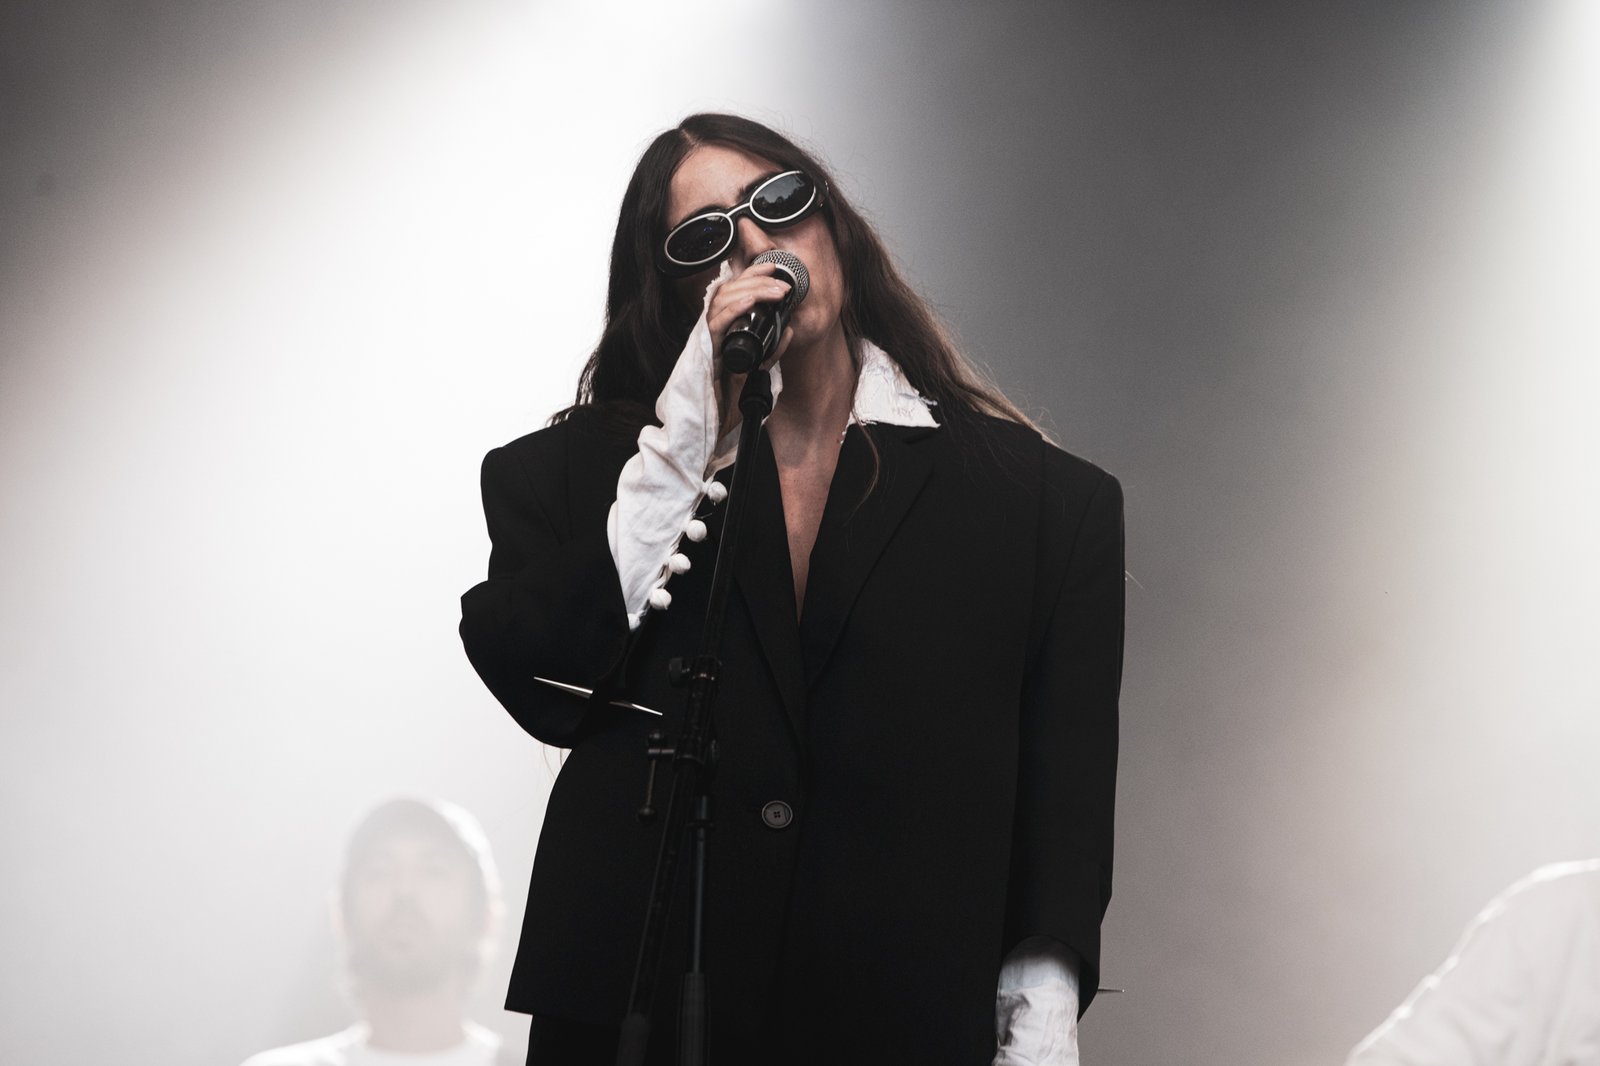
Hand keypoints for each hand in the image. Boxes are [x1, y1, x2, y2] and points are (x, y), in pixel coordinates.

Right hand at [705, 261, 793, 436]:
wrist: (713, 428)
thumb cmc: (729, 402)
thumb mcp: (757, 372)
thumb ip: (771, 352)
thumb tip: (789, 332)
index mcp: (723, 332)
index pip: (733, 293)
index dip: (752, 276)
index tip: (773, 267)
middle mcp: (712, 332)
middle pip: (728, 291)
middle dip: (756, 280)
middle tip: (782, 282)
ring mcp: (708, 341)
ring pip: (722, 301)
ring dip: (751, 290)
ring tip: (775, 290)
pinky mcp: (706, 353)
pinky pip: (717, 324)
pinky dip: (735, 309)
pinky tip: (751, 300)